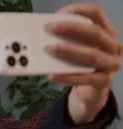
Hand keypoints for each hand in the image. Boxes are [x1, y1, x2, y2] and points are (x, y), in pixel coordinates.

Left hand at [48, 3, 121, 123]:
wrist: (93, 88)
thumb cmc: (83, 63)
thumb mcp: (80, 46)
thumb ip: (69, 38)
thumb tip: (45, 33)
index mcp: (107, 32)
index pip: (96, 14)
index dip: (78, 11)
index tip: (59, 13)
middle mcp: (113, 46)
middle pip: (95, 33)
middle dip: (73, 28)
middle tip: (53, 27)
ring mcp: (111, 64)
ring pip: (92, 55)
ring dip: (71, 51)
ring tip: (52, 49)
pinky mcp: (103, 81)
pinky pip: (85, 79)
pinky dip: (67, 77)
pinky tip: (52, 75)